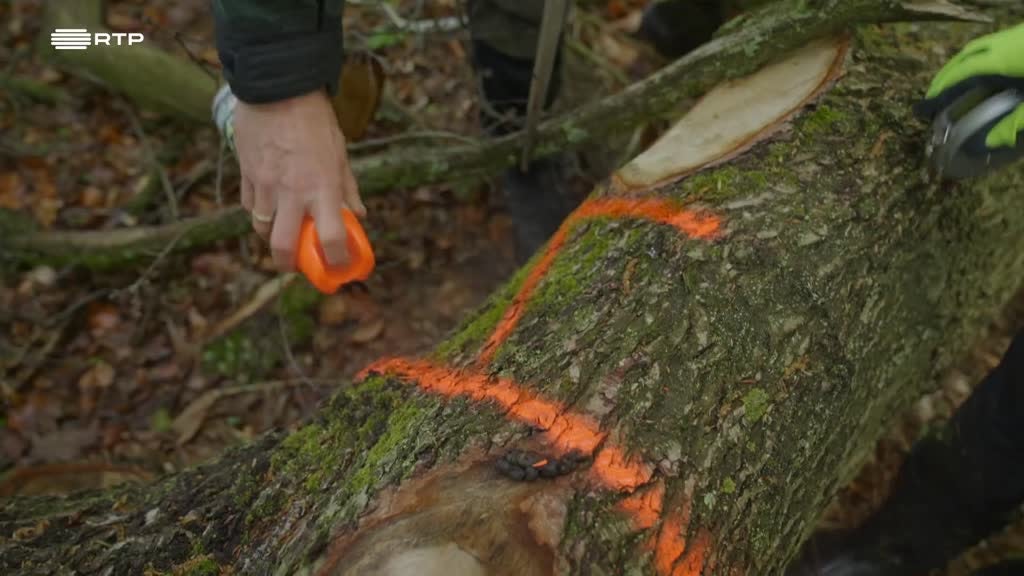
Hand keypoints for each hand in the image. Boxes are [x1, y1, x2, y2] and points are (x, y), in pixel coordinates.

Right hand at [233, 90, 365, 271]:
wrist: (278, 88)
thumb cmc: (315, 120)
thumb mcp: (340, 154)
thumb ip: (348, 189)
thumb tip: (357, 216)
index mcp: (322, 189)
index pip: (331, 239)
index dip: (336, 261)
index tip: (339, 267)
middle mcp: (292, 193)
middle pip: (283, 248)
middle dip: (289, 264)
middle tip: (297, 263)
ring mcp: (265, 186)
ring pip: (261, 229)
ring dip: (272, 236)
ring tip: (283, 230)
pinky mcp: (246, 174)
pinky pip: (249, 205)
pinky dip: (258, 211)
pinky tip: (268, 204)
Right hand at [915, 23, 1023, 154]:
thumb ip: (1018, 123)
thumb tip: (991, 143)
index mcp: (1008, 59)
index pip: (964, 73)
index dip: (941, 91)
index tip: (923, 107)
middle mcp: (1010, 43)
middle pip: (968, 55)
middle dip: (947, 76)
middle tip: (933, 97)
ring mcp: (1021, 36)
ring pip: (983, 47)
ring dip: (964, 66)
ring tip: (955, 86)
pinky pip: (999, 46)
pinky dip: (983, 60)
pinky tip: (989, 76)